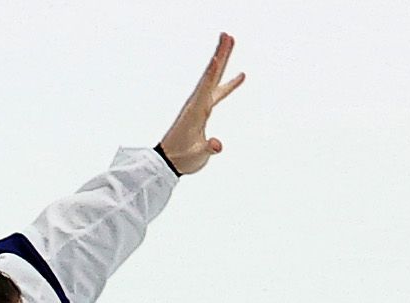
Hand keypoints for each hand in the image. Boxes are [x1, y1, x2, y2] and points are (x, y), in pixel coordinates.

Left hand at [159, 33, 244, 173]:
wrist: (169, 160)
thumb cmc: (182, 157)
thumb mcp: (196, 156)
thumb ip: (208, 149)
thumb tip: (217, 145)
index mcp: (195, 110)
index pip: (206, 87)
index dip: (212, 72)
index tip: (217, 56)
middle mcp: (197, 103)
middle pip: (211, 75)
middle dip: (220, 55)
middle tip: (227, 36)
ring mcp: (200, 105)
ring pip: (215, 80)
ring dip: (223, 61)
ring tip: (230, 44)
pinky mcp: (204, 110)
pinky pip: (218, 92)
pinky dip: (229, 83)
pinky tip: (239, 76)